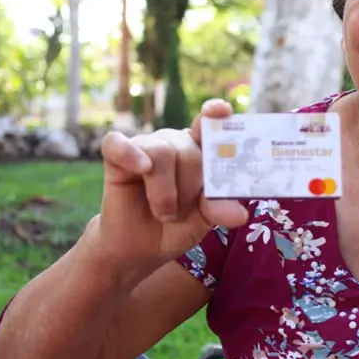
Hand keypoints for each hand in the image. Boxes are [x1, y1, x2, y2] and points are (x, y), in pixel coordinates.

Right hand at [90, 98, 248, 275]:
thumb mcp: (204, 219)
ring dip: (164, 192)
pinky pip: (119, 144)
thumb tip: (241, 214)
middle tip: (179, 214)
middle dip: (188, 189)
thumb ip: (220, 208)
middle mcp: (175, 142)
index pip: (210, 125)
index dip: (216, 114)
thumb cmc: (177, 225)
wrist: (141, 248)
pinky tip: (141, 168)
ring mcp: (146, 145)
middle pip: (189, 151)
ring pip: (161, 152)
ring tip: (164, 214)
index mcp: (201, 150)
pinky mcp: (117, 155)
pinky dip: (130, 154)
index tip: (222, 110)